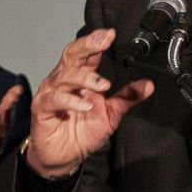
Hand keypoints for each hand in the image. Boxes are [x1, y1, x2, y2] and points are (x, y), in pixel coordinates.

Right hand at [26, 29, 152, 177]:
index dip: (96, 41)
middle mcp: (63, 80)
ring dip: (85, 78)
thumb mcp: (112, 115)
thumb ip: (127, 98)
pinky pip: (54, 99)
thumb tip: (149, 85)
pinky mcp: (42, 108)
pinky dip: (70, 100)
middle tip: (104, 43)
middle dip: (87, 46)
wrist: (64, 157)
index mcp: (79, 77)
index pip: (86, 53)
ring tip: (103, 85)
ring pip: (64, 76)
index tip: (110, 34)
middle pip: (72, 55)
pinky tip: (85, 105)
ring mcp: (51, 93)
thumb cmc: (83, 132)